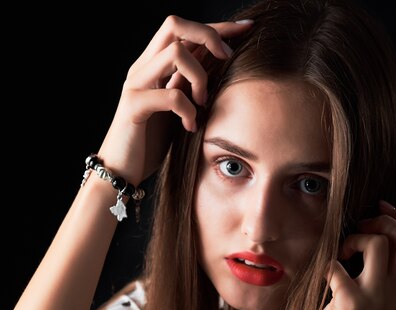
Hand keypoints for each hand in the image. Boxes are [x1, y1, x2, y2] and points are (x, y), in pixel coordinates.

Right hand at [96, 15, 252, 184]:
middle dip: (209, 36)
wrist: (120, 171)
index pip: (184, 29)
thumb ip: (190, 86)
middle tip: (228, 59)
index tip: (247, 29)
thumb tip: (222, 69)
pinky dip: (188, 110)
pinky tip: (190, 126)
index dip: (217, 26)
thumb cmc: (150, 143)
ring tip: (203, 103)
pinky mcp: (134, 107)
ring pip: (176, 53)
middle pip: (175, 24)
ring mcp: (136, 85)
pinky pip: (171, 95)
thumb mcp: (176, 109)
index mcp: (152, 65)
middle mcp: (142, 68)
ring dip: (199, 76)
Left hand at [312, 201, 395, 309]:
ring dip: (355, 239)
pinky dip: (326, 264)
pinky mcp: (353, 304)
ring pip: (379, 244)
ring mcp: (379, 300)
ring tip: (343, 254)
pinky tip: (324, 280)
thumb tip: (379, 215)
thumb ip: (381, 263)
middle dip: (381, 221)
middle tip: (359, 228)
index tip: (379, 208)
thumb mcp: (370, 290)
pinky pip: (337, 265)